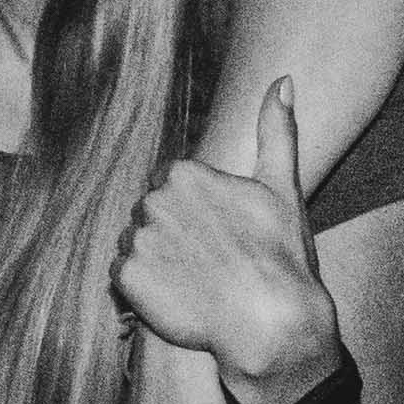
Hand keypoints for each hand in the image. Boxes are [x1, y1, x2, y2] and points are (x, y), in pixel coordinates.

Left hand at [116, 75, 341, 403]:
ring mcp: (137, 239)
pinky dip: (141, 286)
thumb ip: (276, 130)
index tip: (217, 233)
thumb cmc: (280, 257)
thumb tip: (282, 80)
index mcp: (185, 173)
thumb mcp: (282, 188)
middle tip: (208, 260)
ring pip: (133, 242)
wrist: (270, 323)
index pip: (169, 184)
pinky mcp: (124, 277)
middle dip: (171, 232)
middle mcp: (153, 200)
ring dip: (154, 258)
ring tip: (194, 279)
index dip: (192, 211)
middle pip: (149, 212)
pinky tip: (176, 295)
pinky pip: (121, 275)